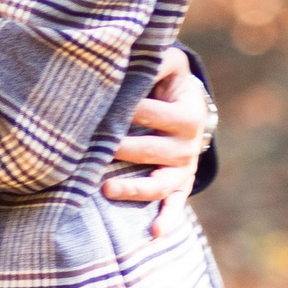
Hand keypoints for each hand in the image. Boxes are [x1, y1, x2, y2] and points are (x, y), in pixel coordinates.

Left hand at [102, 45, 216, 241]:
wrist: (189, 108)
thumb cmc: (168, 83)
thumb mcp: (168, 64)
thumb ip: (156, 59)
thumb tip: (134, 53)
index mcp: (187, 113)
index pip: (154, 113)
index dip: (130, 110)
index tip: (103, 108)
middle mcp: (189, 144)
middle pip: (154, 150)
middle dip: (125, 149)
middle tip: (98, 148)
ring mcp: (184, 169)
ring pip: (160, 183)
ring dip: (135, 188)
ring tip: (106, 189)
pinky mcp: (179, 186)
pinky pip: (175, 206)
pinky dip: (167, 220)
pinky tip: (154, 233)